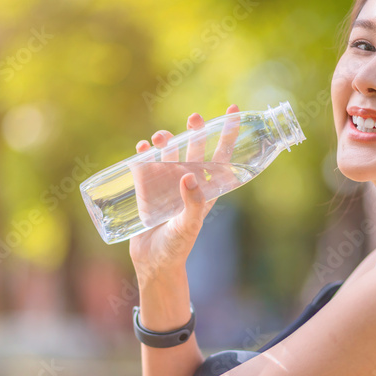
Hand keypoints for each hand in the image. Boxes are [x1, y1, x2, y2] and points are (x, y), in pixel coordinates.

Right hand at [128, 104, 239, 279]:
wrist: (153, 263)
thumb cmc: (176, 247)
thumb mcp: (188, 226)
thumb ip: (191, 202)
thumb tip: (189, 175)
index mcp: (205, 191)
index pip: (221, 158)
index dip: (228, 135)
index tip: (233, 111)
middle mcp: (188, 184)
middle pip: (195, 151)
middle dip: (196, 132)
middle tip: (194, 118)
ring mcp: (167, 186)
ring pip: (169, 155)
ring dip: (166, 142)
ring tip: (160, 137)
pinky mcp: (148, 191)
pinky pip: (147, 166)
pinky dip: (144, 155)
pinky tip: (142, 149)